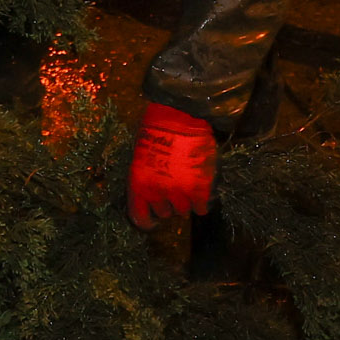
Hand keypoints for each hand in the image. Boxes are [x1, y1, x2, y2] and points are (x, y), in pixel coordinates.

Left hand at [125, 102, 216, 226]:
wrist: (179, 117)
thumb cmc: (155, 132)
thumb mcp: (140, 159)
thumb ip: (146, 181)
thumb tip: (152, 197)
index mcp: (138, 185)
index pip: (140, 218)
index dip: (147, 222)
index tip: (153, 221)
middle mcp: (157, 193)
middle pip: (164, 213)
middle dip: (168, 203)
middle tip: (173, 187)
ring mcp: (179, 193)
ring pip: (183, 211)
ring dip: (185, 200)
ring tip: (187, 180)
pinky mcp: (199, 190)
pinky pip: (201, 208)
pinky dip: (201, 201)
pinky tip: (200, 187)